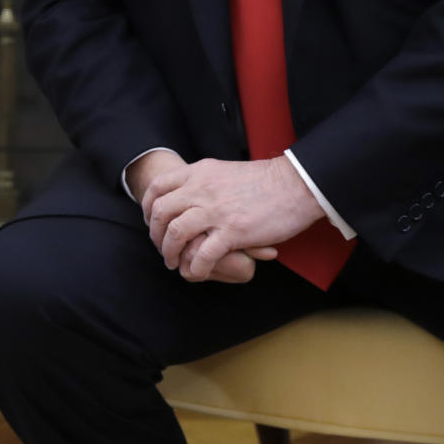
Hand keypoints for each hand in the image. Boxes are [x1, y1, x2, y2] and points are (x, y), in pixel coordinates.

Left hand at [130, 153, 279, 284]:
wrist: (295, 185)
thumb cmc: (266, 181)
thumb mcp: (225, 171)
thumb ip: (204, 181)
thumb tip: (190, 192)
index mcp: (199, 173)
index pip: (158, 186)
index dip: (148, 207)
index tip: (152, 222)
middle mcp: (202, 189)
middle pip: (161, 212)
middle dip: (155, 234)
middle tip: (162, 248)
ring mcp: (215, 210)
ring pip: (175, 233)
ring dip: (169, 252)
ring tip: (174, 263)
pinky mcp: (232, 231)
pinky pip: (202, 255)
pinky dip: (195, 268)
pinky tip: (196, 273)